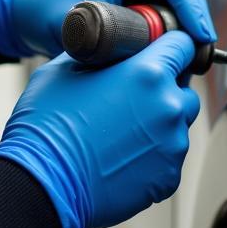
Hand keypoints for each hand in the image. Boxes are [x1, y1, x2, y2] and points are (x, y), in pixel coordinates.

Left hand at [0, 0, 215, 58]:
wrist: (18, 12)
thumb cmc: (36, 9)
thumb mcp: (67, 23)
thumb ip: (99, 37)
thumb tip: (138, 56)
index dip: (192, 9)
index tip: (202, 38)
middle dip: (191, 24)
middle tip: (200, 58)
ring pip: (171, 8)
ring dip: (180, 33)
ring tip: (188, 63)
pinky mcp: (129, 1)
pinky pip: (157, 18)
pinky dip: (165, 38)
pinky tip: (170, 59)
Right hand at [0, 31, 199, 227]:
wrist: (43, 183)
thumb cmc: (48, 126)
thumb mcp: (64, 70)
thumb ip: (98, 54)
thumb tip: (108, 48)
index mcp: (147, 72)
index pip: (182, 44)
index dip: (171, 45)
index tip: (163, 51)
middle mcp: (168, 106)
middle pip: (183, 88)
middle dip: (164, 89)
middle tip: (131, 98)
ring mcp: (172, 144)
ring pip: (177, 125)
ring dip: (158, 124)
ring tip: (121, 133)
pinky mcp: (168, 177)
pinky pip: (168, 158)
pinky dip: (152, 155)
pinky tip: (121, 156)